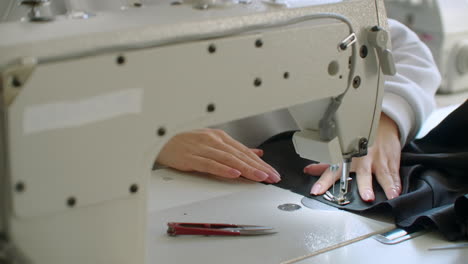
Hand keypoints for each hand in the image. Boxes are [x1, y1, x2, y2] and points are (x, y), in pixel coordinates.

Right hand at [156, 128, 280, 182]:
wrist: (160, 138)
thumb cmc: (185, 141)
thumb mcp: (212, 142)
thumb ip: (234, 149)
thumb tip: (256, 153)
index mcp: (220, 138)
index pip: (245, 152)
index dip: (261, 163)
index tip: (273, 172)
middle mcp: (214, 141)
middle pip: (240, 156)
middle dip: (258, 167)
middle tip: (272, 177)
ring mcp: (203, 148)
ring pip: (229, 160)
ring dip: (246, 169)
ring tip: (259, 177)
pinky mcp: (192, 157)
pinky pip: (210, 164)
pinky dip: (223, 169)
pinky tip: (234, 174)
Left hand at [304, 113, 401, 200]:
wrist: (383, 123)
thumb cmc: (360, 139)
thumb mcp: (342, 149)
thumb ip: (325, 164)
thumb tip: (308, 171)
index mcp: (347, 157)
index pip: (332, 171)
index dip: (324, 181)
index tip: (317, 191)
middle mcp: (363, 158)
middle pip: (363, 173)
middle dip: (365, 184)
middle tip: (366, 196)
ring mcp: (379, 159)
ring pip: (383, 174)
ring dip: (387, 185)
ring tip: (390, 195)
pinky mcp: (392, 160)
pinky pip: (395, 173)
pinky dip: (397, 183)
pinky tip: (398, 192)